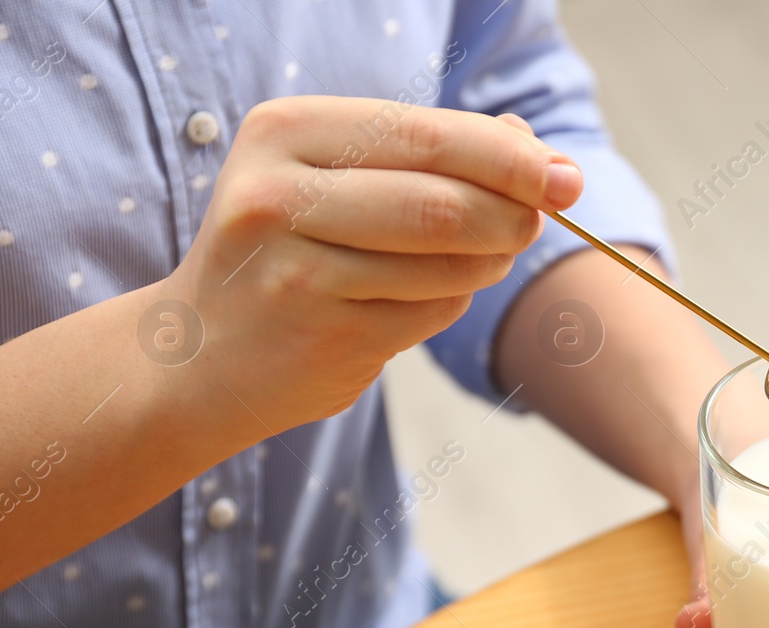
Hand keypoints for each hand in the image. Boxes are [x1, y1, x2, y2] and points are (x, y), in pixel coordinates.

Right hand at [163, 97, 580, 436]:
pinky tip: (417, 300)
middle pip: (441, 203)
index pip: (427, 135)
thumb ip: (432, 154)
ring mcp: (296, 273)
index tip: (567, 178)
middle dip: (511, 216)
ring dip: (485, 264)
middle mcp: (278, 196)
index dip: (511, 160)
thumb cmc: (292, 249)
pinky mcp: (322, 337)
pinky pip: (430, 315)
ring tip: (475, 258)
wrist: (201, 354)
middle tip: (536, 224)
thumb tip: (536, 150)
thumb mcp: (338, 177)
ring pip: (445, 264)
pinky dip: (447, 305)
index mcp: (285, 132)